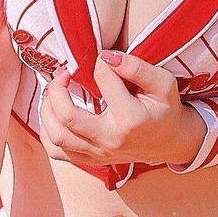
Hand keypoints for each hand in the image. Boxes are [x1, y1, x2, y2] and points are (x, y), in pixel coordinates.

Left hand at [38, 49, 202, 172]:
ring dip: (47, 110)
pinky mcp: (91, 159)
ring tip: (53, 92)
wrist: (170, 141)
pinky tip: (52, 116)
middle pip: (68, 116)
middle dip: (57, 89)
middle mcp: (111, 140)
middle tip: (63, 73)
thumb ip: (136, 67)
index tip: (102, 58)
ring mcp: (99, 153)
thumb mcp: (163, 83)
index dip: (99, 63)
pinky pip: (58, 153)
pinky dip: (48, 133)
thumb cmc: (166, 109)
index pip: (103, 82)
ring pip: (58, 136)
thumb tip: (106, 57)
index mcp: (130, 119)